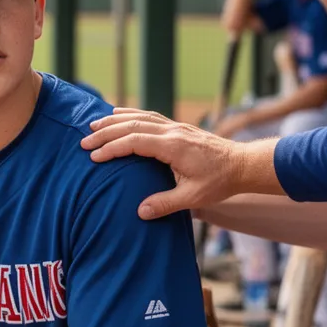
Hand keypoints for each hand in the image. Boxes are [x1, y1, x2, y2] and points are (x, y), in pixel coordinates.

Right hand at [80, 108, 246, 219]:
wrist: (243, 164)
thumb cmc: (220, 181)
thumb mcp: (193, 197)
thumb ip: (166, 204)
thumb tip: (139, 212)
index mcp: (173, 147)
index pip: (135, 142)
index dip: (112, 148)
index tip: (94, 156)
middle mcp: (172, 131)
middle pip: (132, 125)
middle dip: (106, 132)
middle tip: (83, 140)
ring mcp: (175, 127)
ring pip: (139, 117)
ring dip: (115, 120)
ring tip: (94, 125)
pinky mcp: (178, 128)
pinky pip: (149, 115)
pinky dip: (131, 114)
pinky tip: (119, 114)